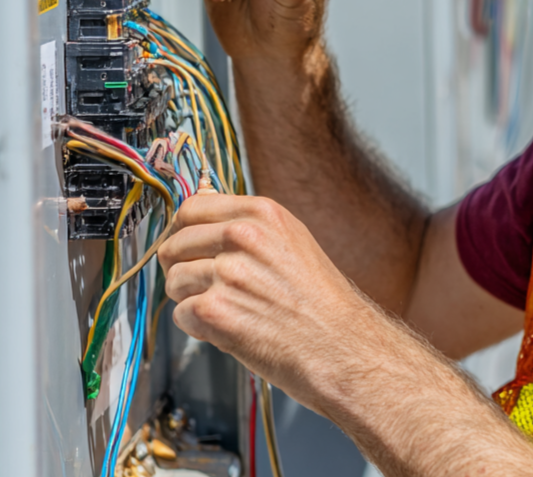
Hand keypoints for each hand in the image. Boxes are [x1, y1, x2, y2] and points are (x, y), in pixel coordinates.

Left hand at [158, 194, 369, 410]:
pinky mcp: (215, 310)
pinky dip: (198, 327)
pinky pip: (181, 314)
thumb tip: (201, 205)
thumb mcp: (290, 240)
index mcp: (261, 213)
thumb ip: (246, 223)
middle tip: (210, 286)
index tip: (188, 245)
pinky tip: (229, 328)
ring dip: (191, 298)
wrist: (340, 345)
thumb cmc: (320, 299)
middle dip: (183, 267)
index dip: (184, 231)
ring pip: (174, 279)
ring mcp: (228, 272)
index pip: (192, 207)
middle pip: (175, 243)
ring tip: (228, 308)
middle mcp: (243, 236)